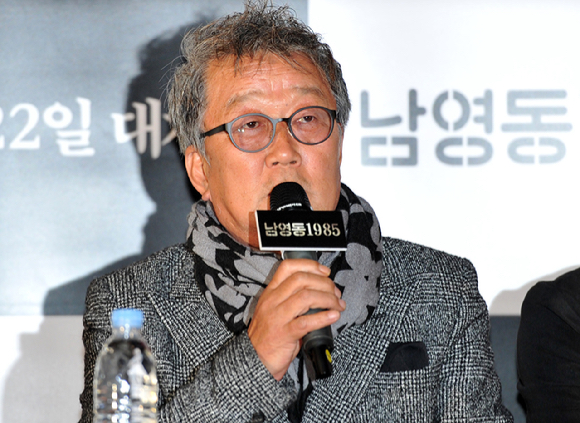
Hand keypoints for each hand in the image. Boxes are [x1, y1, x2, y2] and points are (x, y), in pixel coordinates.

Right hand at [247, 259, 344, 380]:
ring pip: (306, 297)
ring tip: (338, 305)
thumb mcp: (275, 311)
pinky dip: (323, 317)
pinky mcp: (283, 334)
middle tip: (335, 292)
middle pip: (301, 279)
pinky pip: (306, 322)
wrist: (254, 360)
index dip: (309, 265)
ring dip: (327, 299)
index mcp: (270, 293)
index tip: (325, 271)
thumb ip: (293, 300)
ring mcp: (277, 317)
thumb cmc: (268, 337)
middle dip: (324, 283)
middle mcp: (272, 301)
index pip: (288, 267)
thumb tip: (321, 293)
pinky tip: (333, 316)